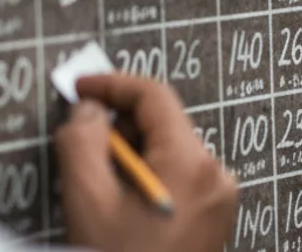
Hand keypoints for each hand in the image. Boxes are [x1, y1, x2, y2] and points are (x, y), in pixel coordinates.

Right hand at [55, 74, 237, 251]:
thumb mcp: (87, 200)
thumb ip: (82, 141)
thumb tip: (89, 111)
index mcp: (192, 162)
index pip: (155, 97)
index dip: (113, 85)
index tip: (82, 88)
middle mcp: (216, 174)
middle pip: (163, 125)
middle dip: (119, 130)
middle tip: (83, 150)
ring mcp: (220, 197)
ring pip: (168, 152)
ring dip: (131, 157)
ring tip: (102, 192)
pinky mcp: (215, 216)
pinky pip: (179, 177)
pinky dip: (148, 178)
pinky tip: (121, 209)